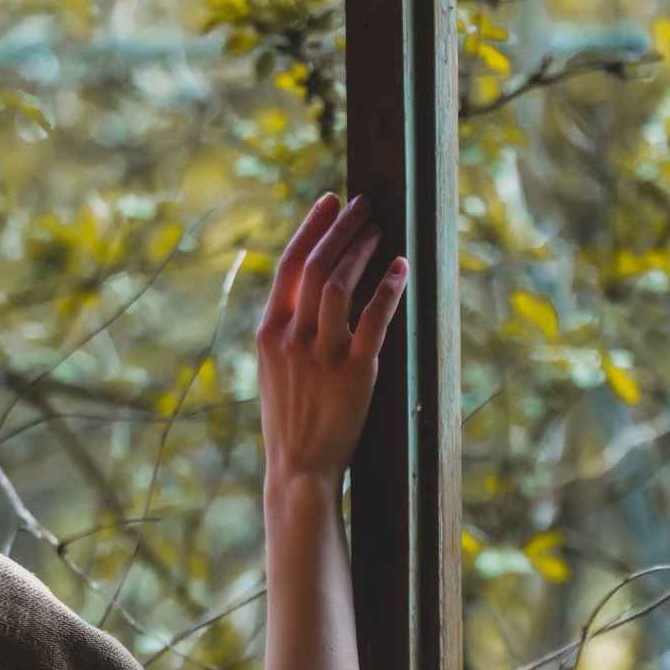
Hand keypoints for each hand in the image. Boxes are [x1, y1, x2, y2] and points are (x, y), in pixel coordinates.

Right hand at [255, 192, 408, 483]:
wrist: (299, 467)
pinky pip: (374, 320)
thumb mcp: (274, 368)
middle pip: (317, 266)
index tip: (330, 202)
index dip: (312, 228)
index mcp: (269, 333)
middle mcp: (292, 338)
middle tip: (365, 204)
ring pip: (341, 286)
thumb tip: (309, 287)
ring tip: (380, 230)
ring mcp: (322, 355)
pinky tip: (400, 268)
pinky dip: (388, 289)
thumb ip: (287, 328)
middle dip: (343, 228)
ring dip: (363, 250)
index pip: (289, 266)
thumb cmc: (291, 418)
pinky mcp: (354, 374)